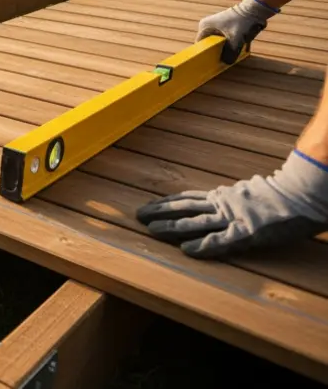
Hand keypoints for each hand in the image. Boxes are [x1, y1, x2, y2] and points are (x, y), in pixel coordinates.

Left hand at [136, 151, 327, 257]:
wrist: (301, 193)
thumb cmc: (281, 192)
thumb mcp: (252, 189)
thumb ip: (235, 194)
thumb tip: (223, 194)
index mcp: (225, 195)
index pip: (189, 199)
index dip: (167, 203)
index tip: (150, 205)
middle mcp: (223, 203)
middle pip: (184, 208)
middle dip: (160, 212)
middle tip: (138, 215)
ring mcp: (233, 217)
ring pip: (195, 222)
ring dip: (171, 227)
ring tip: (151, 230)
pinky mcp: (246, 232)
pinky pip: (220, 240)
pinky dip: (202, 245)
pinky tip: (186, 250)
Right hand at [196, 0, 277, 62]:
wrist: (256, 10)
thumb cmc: (243, 22)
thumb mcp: (236, 40)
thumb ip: (230, 53)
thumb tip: (226, 63)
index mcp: (205, 27)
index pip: (201, 45)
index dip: (206, 54)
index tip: (213, 63)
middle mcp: (208, 26)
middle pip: (211, 45)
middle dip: (220, 52)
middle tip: (228, 58)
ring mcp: (217, 26)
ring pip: (220, 43)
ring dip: (229, 48)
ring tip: (237, 52)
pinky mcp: (226, 27)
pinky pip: (227, 39)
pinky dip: (233, 44)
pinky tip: (242, 46)